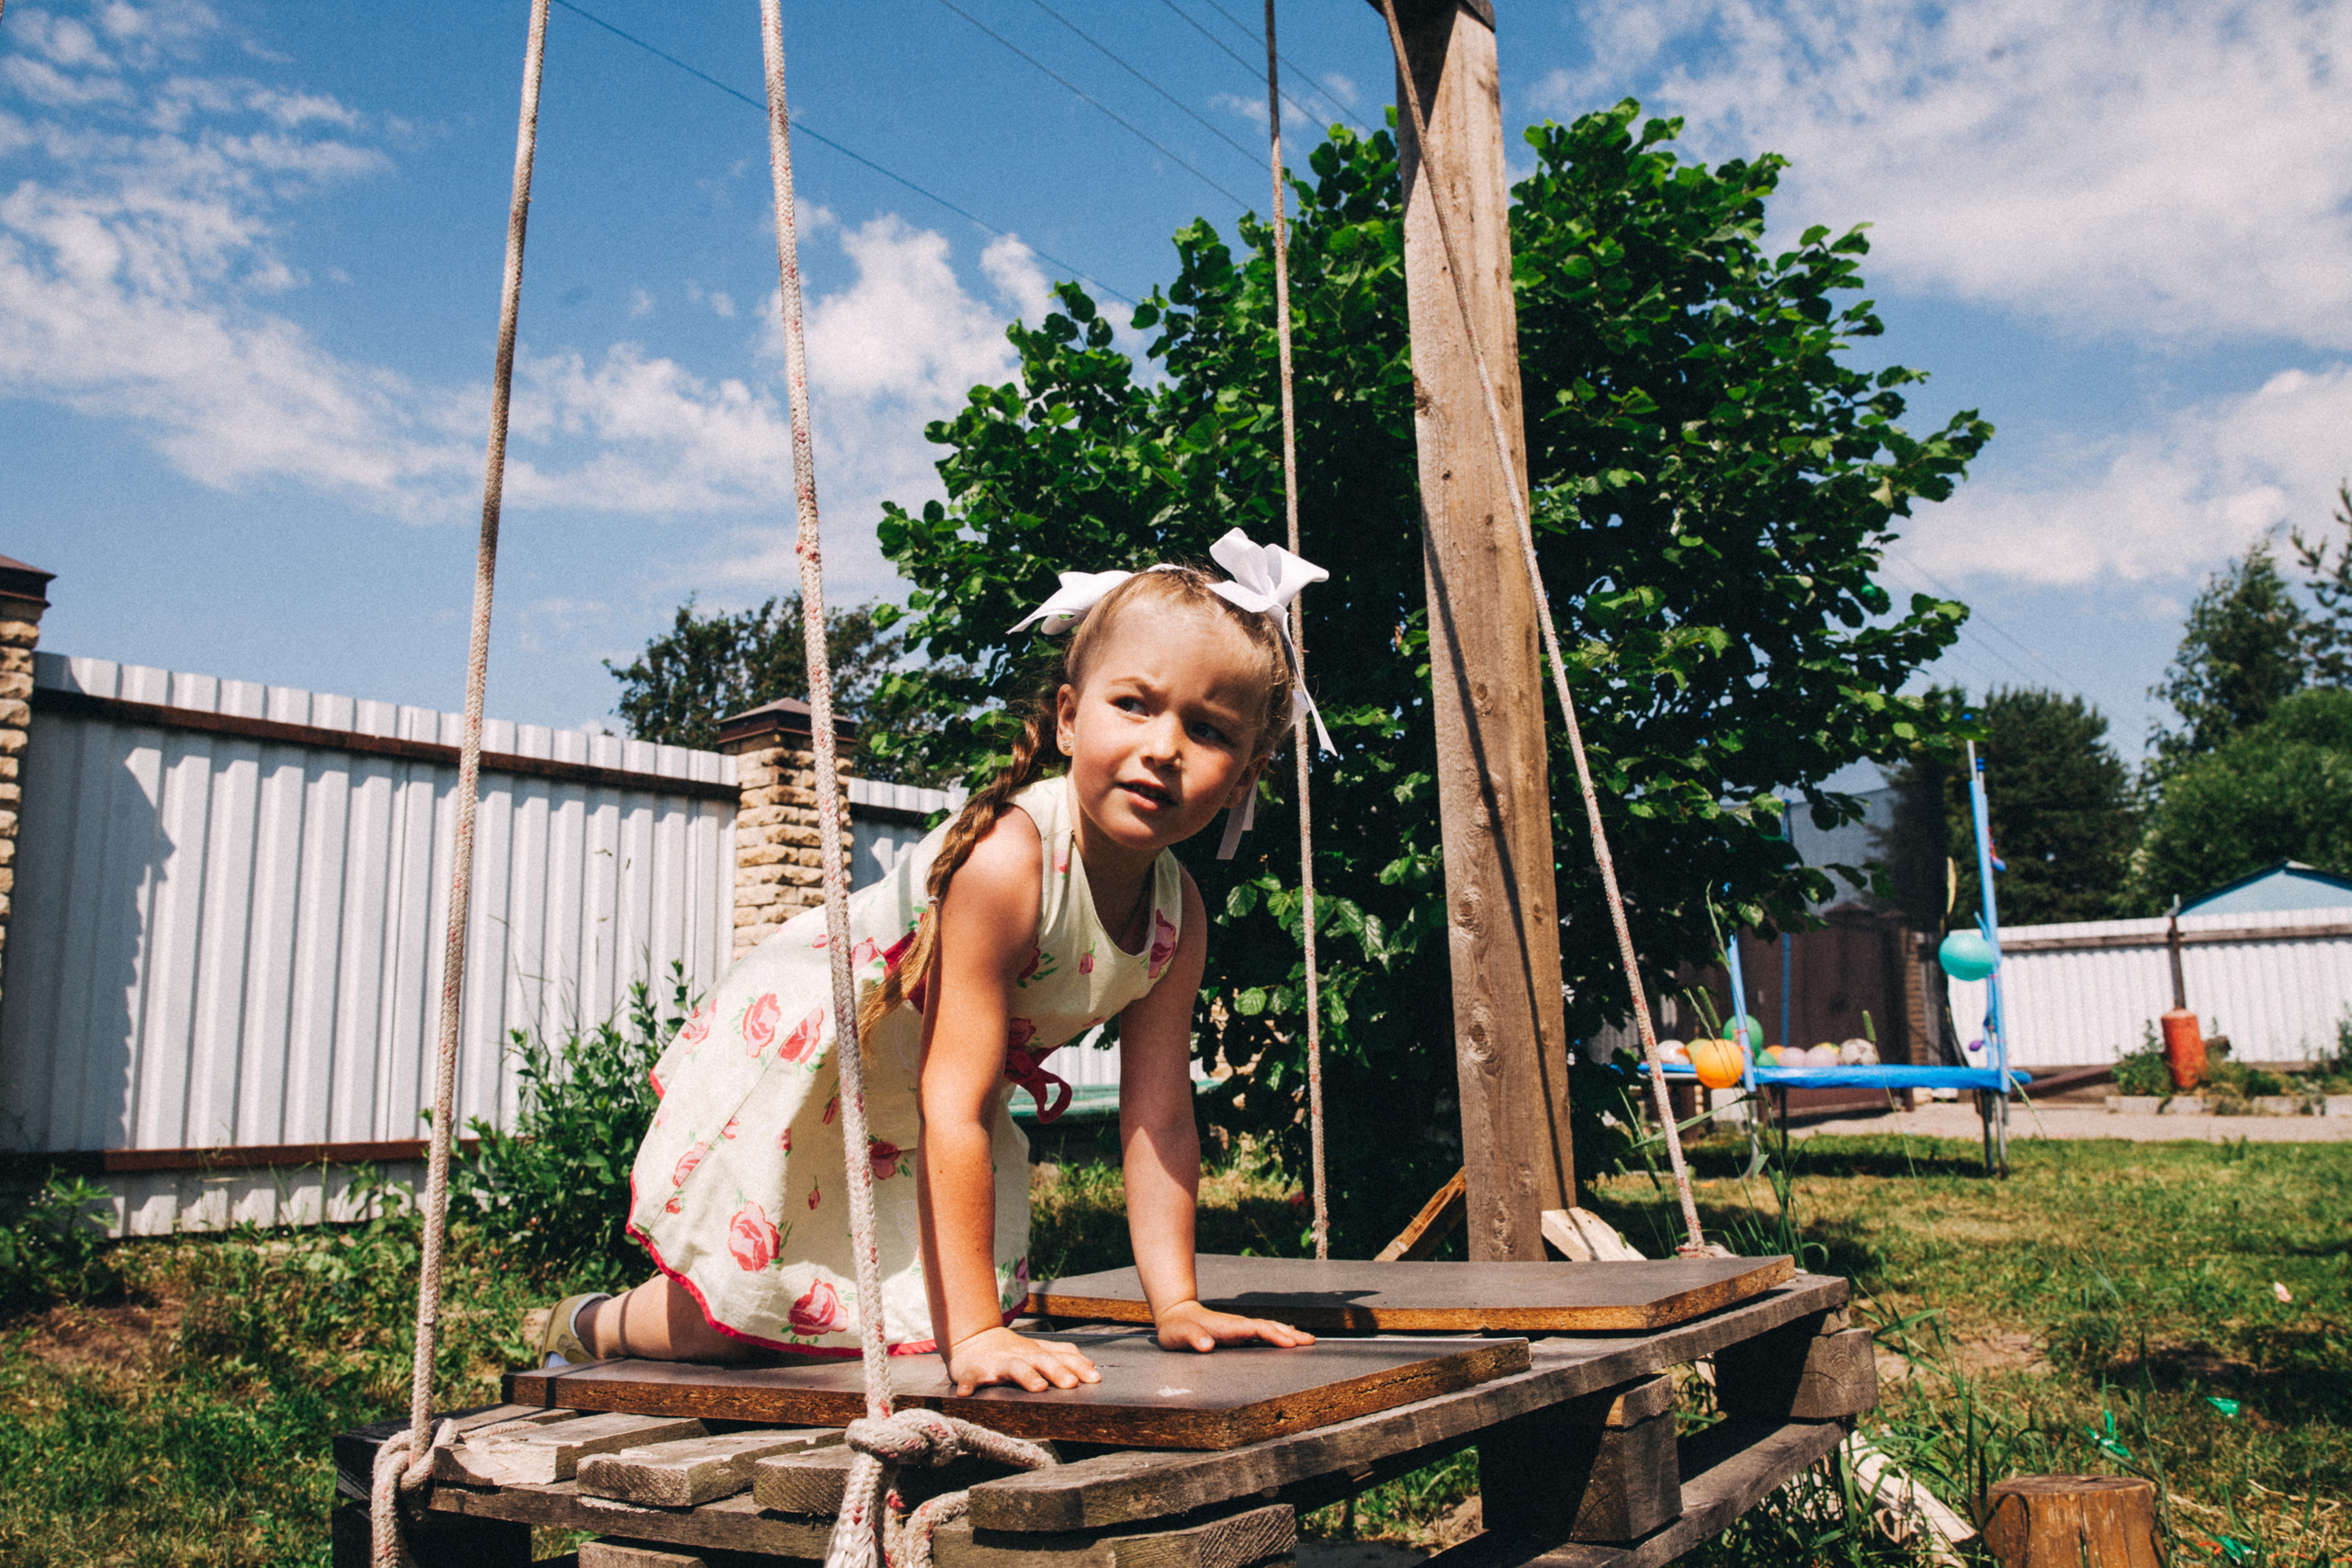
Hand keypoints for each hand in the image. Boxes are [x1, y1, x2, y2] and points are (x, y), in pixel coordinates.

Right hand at [943, 1326, 1101, 1395]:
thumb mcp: (1038, 1351)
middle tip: (1072, 1384)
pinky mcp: (973, 1371)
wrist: (973, 1340)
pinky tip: (966, 1394)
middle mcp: (1020, 1356)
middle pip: (1042, 1360)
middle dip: (1057, 1371)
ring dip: (1027, 1376)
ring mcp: (996, 1363)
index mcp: (1036, 1353)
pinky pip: (970, 1378)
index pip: (1061, 1358)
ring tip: (1039, 1387)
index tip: (1095, 1378)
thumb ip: (1063, 1356)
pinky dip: (967, 1385)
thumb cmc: (1011, 1351)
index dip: (1078, 1367)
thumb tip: (1092, 1365)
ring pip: (1014, 1367)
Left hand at [1153, 1299, 1315, 1352]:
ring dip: (1288, 1334)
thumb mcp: (1178, 1334)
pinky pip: (1263, 1333)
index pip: (1255, 1329)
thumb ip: (1192, 1338)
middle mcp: (1237, 1326)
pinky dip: (1278, 1335)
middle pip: (1268, 1327)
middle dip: (1289, 1334)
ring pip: (1268, 1329)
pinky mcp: (1238, 1333)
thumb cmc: (1176, 1328)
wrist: (1176, 1315)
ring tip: (1308, 1340)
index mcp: (1227, 1327)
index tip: (1290, 1342)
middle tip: (1310, 1341)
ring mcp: (1239, 1329)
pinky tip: (1289, 1337)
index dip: (1273, 1335)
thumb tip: (1207, 1345)